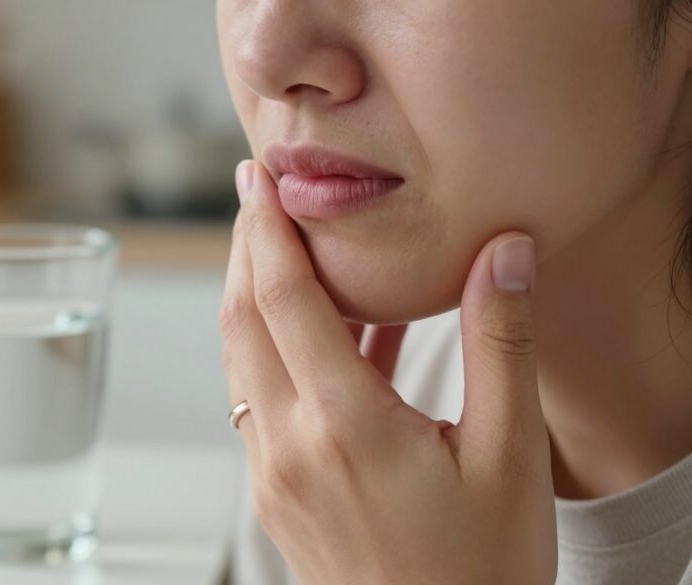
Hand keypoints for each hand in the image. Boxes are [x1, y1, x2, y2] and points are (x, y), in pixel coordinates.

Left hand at [221, 161, 556, 584]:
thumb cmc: (481, 569)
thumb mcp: (508, 456)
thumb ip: (501, 347)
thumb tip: (504, 254)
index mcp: (344, 428)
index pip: (282, 300)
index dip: (264, 230)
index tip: (258, 178)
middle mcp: (289, 446)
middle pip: (241, 319)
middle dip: (243, 248)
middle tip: (256, 194)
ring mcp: (272, 472)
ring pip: (240, 358)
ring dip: (250, 295)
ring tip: (276, 244)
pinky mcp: (273, 491)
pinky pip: (259, 398)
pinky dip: (276, 348)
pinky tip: (329, 328)